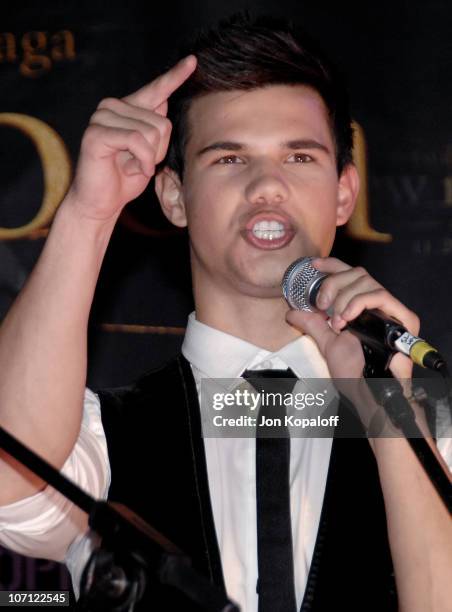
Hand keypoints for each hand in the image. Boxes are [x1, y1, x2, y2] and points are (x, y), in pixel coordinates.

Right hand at [66, 55, 196, 221]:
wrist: (101, 202)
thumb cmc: (125, 179)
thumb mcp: (149, 152)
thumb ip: (154, 127)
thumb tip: (163, 100)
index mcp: (127, 109)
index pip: (156, 89)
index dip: (175, 76)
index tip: (192, 61)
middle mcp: (112, 107)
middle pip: (162, 122)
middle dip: (159, 150)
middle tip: (142, 163)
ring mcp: (101, 118)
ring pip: (151, 132)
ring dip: (150, 158)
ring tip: (134, 166)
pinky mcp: (96, 133)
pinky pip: (137, 141)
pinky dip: (142, 161)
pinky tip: (132, 170)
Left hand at [285, 257, 419, 379]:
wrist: (367, 387)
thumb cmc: (351, 370)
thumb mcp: (326, 343)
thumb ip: (312, 324)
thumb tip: (291, 313)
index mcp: (359, 307)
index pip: (349, 274)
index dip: (332, 265)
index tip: (314, 265)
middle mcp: (376, 305)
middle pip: (356, 272)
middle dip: (333, 285)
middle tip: (322, 306)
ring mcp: (390, 310)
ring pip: (366, 280)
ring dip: (345, 299)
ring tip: (338, 321)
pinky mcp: (404, 317)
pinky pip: (380, 294)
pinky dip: (359, 302)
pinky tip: (349, 317)